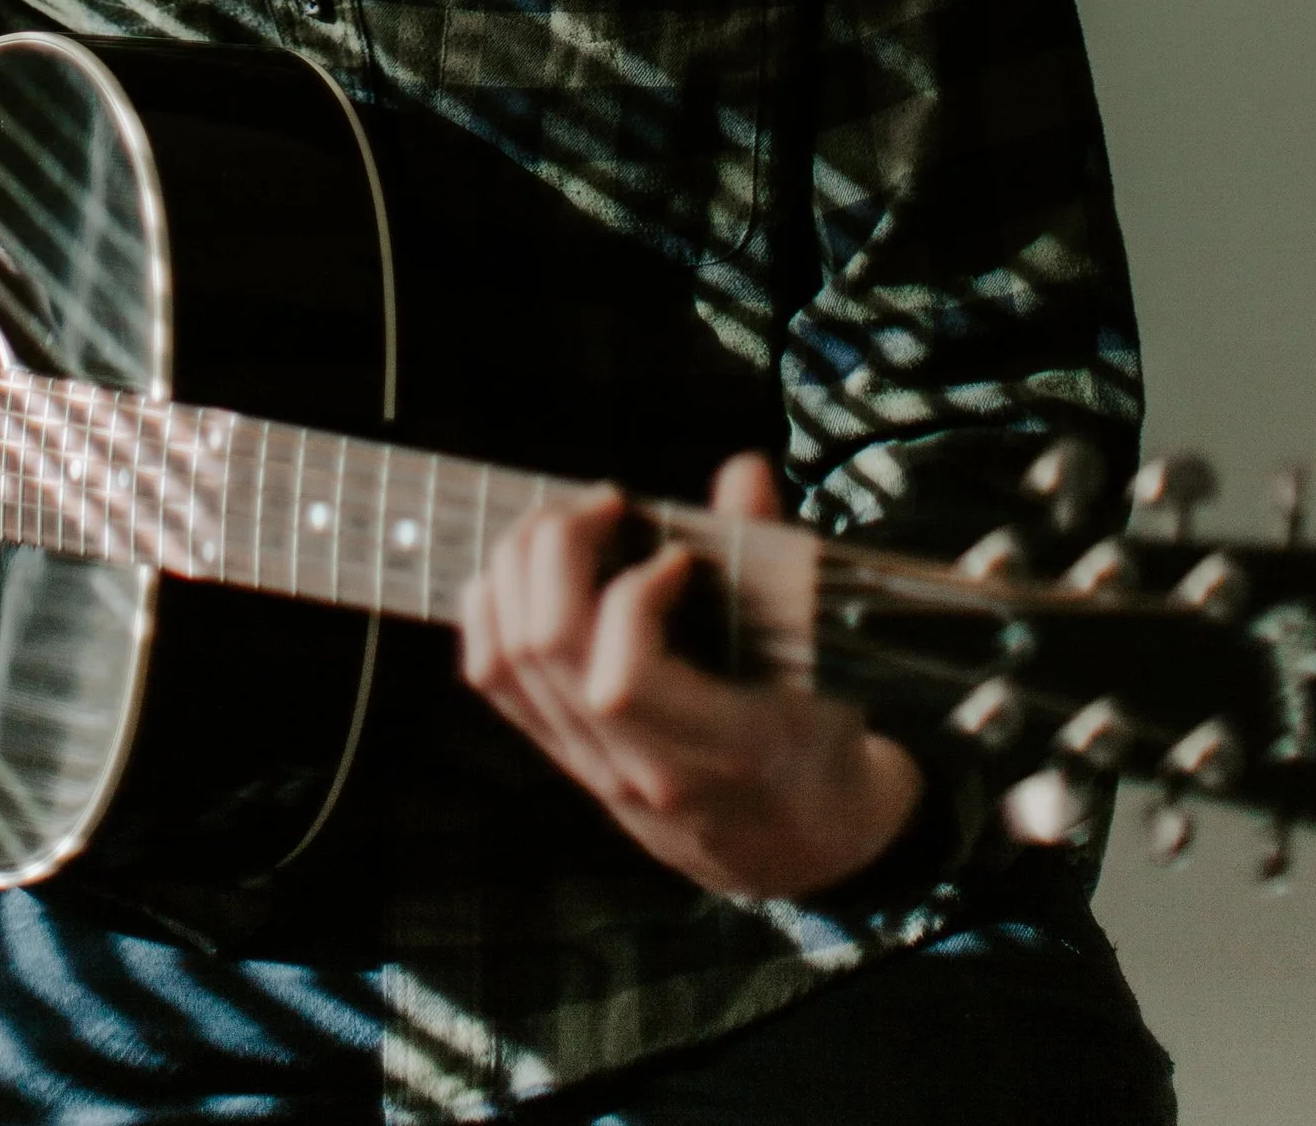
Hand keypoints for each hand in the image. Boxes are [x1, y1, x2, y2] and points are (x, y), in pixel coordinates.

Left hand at [457, 452, 922, 899]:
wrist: (796, 844)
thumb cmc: (817, 743)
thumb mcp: (823, 664)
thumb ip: (776, 562)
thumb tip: (744, 471)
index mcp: (717, 753)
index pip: (624, 681)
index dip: (634, 597)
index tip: (675, 558)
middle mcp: (637, 770)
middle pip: (547, 649)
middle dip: (559, 548)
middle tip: (603, 504)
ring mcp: (590, 768)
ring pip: (507, 658)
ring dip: (519, 566)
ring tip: (565, 522)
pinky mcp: (563, 757)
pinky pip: (493, 678)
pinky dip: (492, 607)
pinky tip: (525, 567)